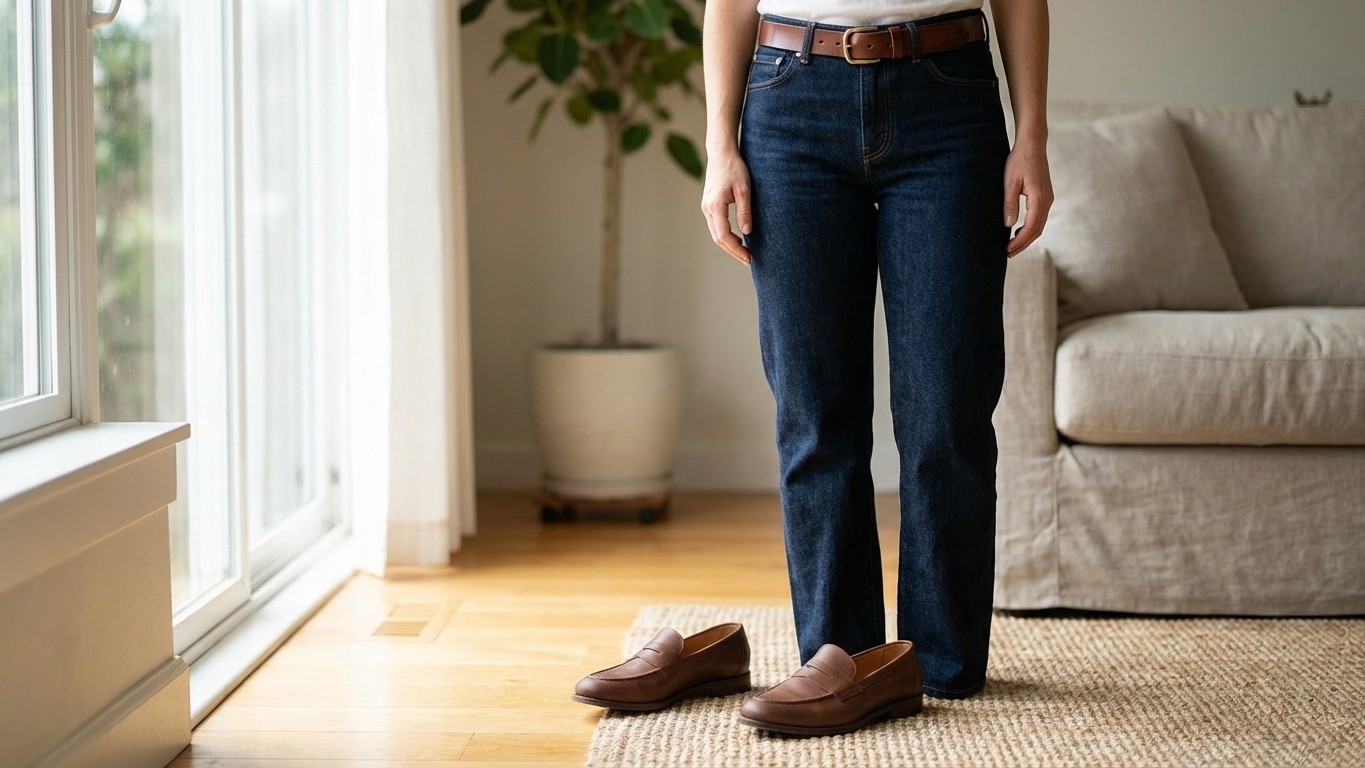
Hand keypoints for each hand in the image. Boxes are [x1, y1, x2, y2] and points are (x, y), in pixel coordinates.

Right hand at [700, 148, 753, 264]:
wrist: (721, 154)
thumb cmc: (735, 168)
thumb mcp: (744, 190)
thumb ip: (745, 211)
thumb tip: (747, 232)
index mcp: (715, 206)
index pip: (724, 236)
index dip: (736, 249)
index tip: (749, 257)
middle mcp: (707, 209)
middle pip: (718, 238)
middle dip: (733, 251)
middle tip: (748, 259)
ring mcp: (706, 208)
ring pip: (716, 234)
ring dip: (729, 245)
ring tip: (744, 252)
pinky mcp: (709, 206)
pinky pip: (716, 226)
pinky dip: (726, 236)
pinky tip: (738, 239)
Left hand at [1003, 136, 1053, 257]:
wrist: (1032, 144)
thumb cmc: (1019, 161)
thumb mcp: (1010, 182)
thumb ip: (1010, 204)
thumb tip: (1009, 226)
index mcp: (1039, 199)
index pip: (1031, 228)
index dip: (1019, 242)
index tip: (1007, 250)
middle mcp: (1047, 201)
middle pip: (1037, 230)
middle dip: (1023, 244)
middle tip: (1007, 254)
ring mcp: (1048, 199)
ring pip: (1039, 225)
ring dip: (1027, 237)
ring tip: (1011, 246)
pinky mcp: (1045, 196)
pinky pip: (1039, 217)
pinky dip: (1030, 228)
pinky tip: (1018, 231)